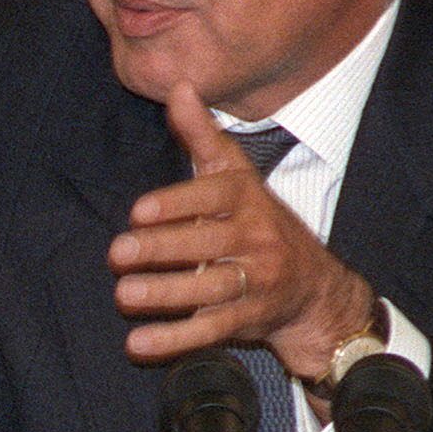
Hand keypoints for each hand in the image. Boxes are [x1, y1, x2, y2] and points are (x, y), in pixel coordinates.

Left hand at [109, 83, 377, 380]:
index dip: (178, 204)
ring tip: (125, 295)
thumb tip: (179, 86)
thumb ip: (203, 135)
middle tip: (117, 253)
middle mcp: (255, 238)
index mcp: (246, 199)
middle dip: (161, 250)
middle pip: (207, 244)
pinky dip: (174, 340)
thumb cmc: (259, 221)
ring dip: (165, 295)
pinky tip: (139, 344)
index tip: (139, 211)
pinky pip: (210, 330)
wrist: (314, 286)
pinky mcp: (247, 319)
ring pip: (209, 288)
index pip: (213, 197)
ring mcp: (254, 281)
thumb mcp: (236, 175)